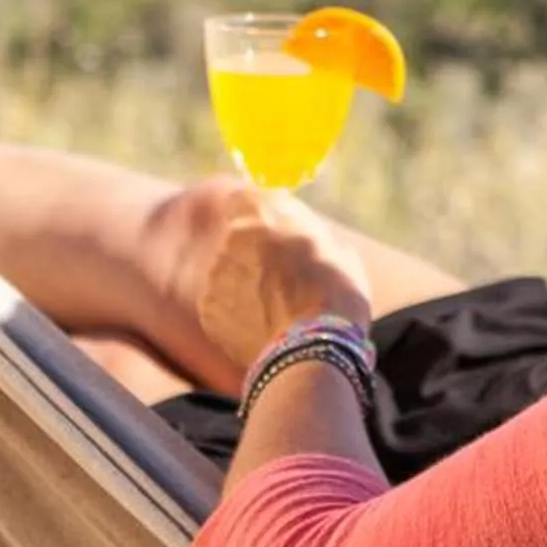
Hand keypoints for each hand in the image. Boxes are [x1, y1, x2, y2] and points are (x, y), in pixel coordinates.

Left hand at [195, 184, 376, 375]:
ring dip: (244, 285)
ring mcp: (215, 275)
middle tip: (281, 278)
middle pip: (237, 239)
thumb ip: (318, 240)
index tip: (270, 227)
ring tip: (275, 311)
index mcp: (265, 214)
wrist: (312, 350)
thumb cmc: (336, 297)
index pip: (245, 197)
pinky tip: (262, 329)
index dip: (257, 212)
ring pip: (227, 274)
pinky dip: (236, 315)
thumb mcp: (340, 255)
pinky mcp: (207, 310)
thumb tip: (324, 245)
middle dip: (253, 254)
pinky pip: (221, 306)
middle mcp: (233, 238)